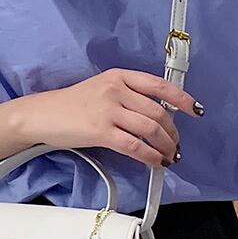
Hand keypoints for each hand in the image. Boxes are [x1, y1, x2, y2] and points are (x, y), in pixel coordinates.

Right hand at [12, 67, 204, 167]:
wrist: (43, 115)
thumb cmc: (71, 105)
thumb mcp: (102, 88)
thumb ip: (127, 96)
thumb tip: (157, 116)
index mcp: (119, 76)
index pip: (159, 85)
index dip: (182, 99)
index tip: (194, 110)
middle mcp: (116, 89)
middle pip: (158, 112)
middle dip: (173, 132)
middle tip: (176, 144)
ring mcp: (108, 110)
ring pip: (150, 129)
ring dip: (165, 146)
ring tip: (169, 156)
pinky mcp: (101, 131)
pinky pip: (135, 146)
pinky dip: (150, 156)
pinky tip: (155, 162)